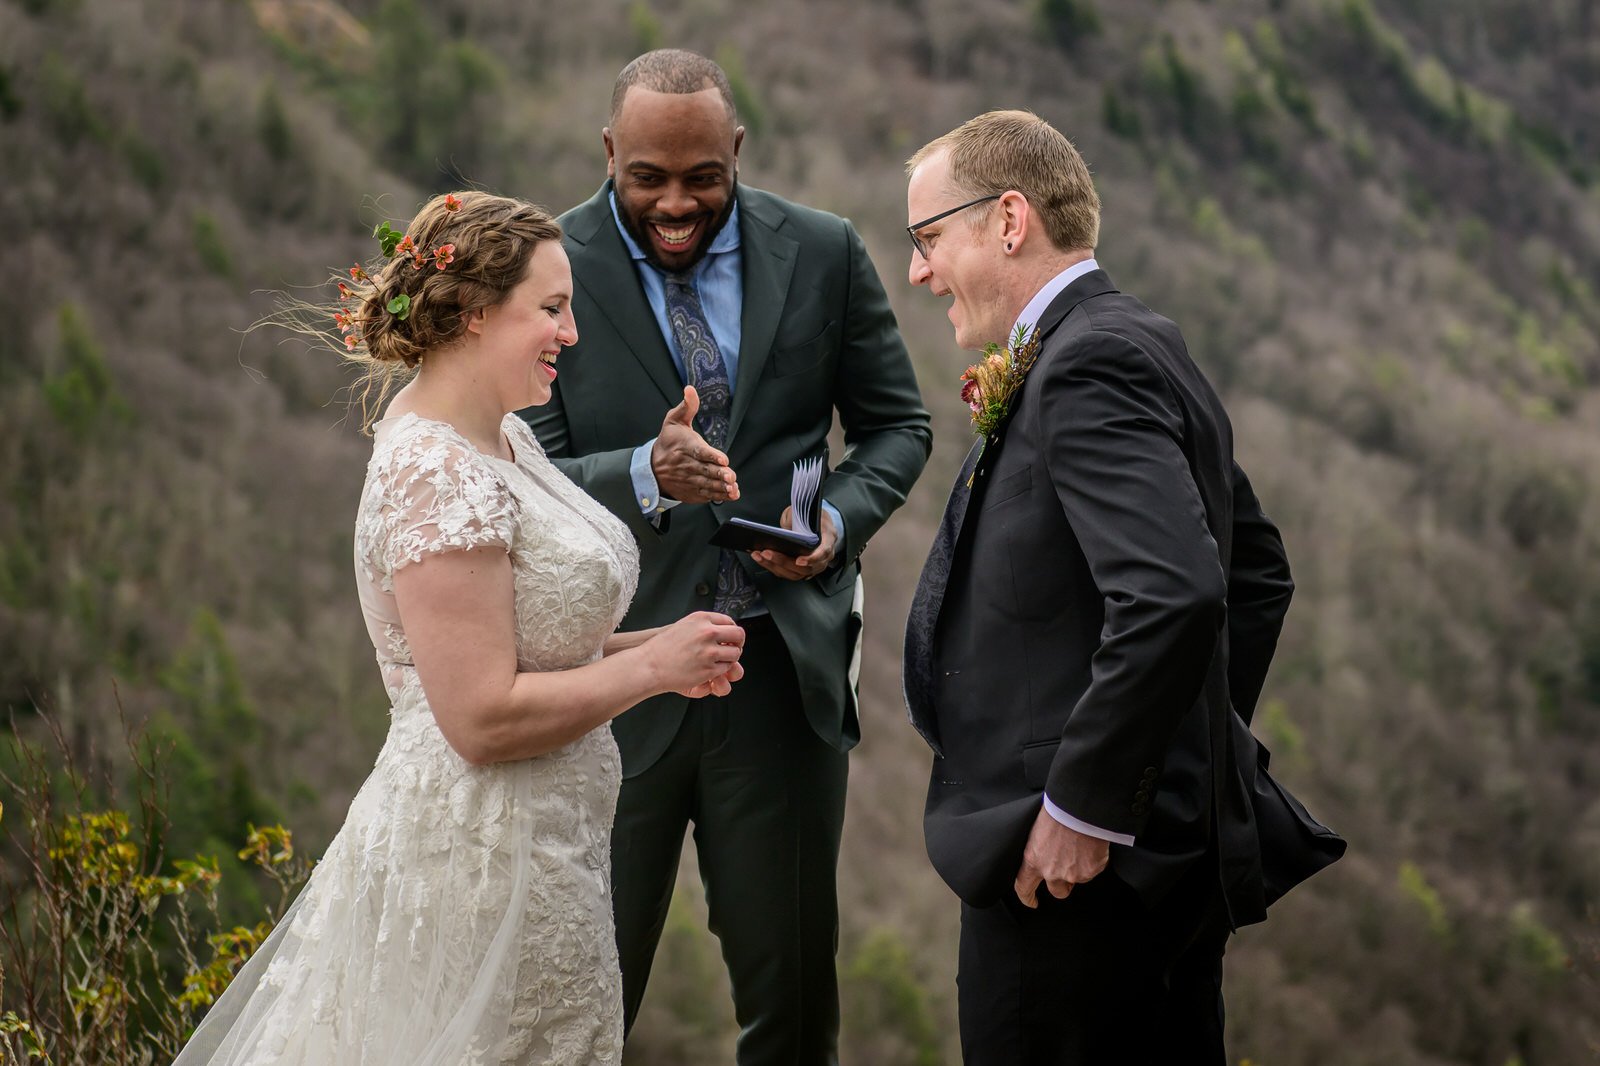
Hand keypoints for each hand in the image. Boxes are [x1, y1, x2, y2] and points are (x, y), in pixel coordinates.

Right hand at [640, 611, 745, 696]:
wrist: (650, 665)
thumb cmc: (663, 648)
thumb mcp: (684, 625)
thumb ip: (704, 625)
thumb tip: (723, 629)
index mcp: (701, 619)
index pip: (730, 621)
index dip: (731, 631)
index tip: (729, 638)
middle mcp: (707, 632)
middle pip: (739, 635)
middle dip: (737, 643)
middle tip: (730, 648)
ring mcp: (709, 651)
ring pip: (735, 654)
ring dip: (729, 658)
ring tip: (717, 660)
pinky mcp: (709, 669)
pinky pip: (726, 669)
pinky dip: (721, 670)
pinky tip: (708, 669)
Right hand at [651, 387, 739, 503]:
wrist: (652, 469)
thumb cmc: (668, 442)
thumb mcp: (674, 421)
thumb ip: (687, 406)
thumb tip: (690, 389)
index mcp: (685, 446)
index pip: (699, 451)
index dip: (711, 455)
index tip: (723, 459)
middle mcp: (687, 464)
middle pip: (704, 470)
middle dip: (718, 474)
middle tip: (730, 476)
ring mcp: (689, 479)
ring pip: (707, 484)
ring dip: (721, 487)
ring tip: (733, 488)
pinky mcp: (692, 490)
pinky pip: (706, 494)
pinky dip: (718, 495)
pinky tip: (730, 494)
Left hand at [751, 507, 837, 580]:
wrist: (820, 524)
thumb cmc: (813, 517)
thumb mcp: (806, 511)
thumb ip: (796, 520)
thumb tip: (783, 531)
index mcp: (828, 539)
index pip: (823, 552)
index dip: (812, 558)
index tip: (799, 560)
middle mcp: (823, 557)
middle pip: (804, 567)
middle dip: (783, 561)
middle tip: (766, 552)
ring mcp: (814, 566)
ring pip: (794, 573)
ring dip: (774, 565)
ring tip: (758, 555)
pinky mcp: (802, 571)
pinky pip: (788, 573)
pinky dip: (773, 566)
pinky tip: (761, 558)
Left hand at [1013, 805, 1109, 907]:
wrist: (1079, 807)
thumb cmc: (1056, 811)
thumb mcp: (1038, 829)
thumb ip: (1040, 847)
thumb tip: (1045, 850)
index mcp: (1033, 860)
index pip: (1024, 886)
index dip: (1027, 897)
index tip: (1032, 902)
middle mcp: (1051, 872)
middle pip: (1057, 892)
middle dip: (1062, 885)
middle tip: (1067, 872)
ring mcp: (1073, 874)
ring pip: (1077, 880)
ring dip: (1079, 870)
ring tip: (1081, 848)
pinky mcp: (1091, 870)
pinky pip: (1093, 869)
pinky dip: (1094, 860)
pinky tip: (1091, 845)